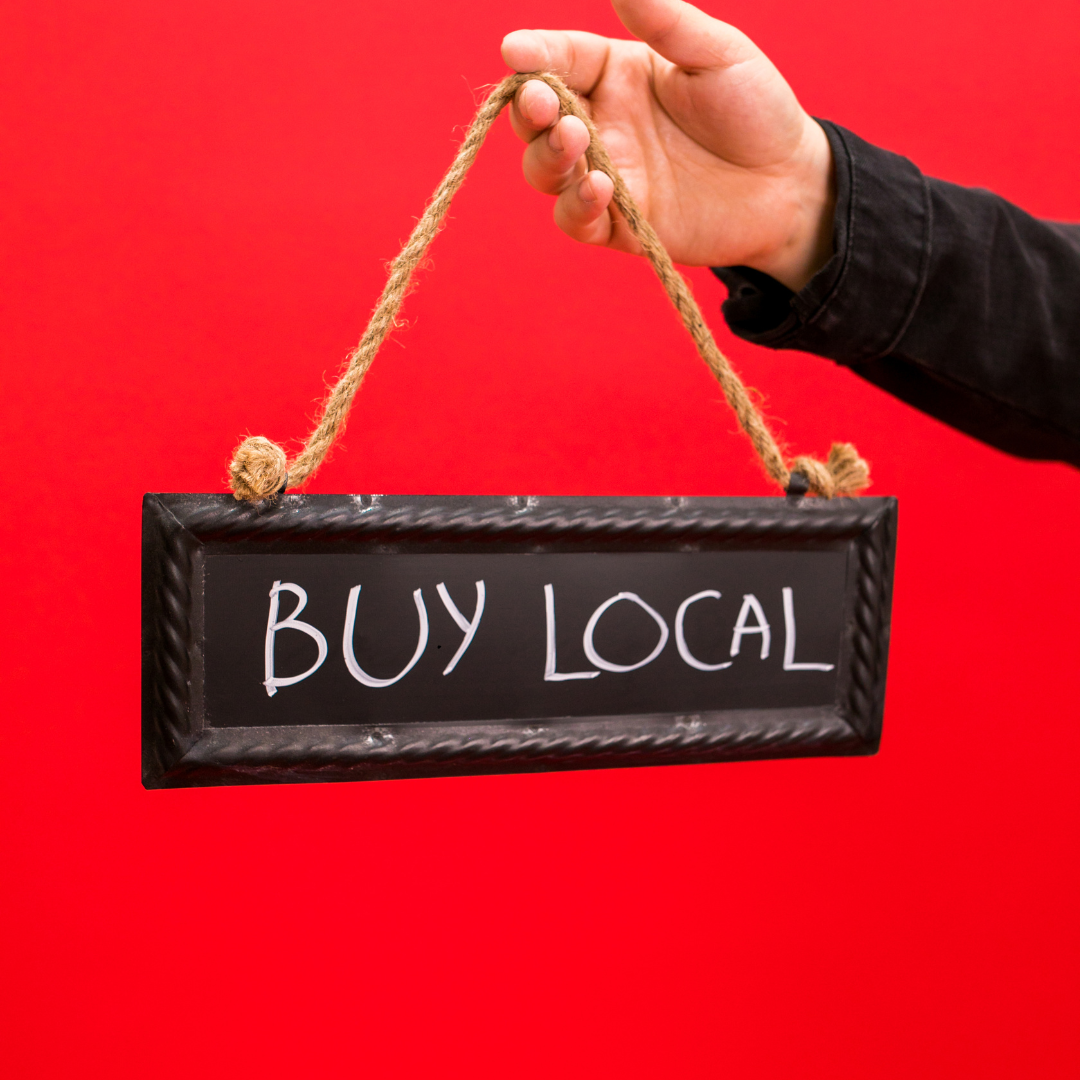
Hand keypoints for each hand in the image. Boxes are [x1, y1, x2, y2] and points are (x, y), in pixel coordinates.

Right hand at [501, 0, 834, 291]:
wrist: (788, 183)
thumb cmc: (755, 109)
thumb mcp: (716, 52)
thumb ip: (666, 21)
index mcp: (616, 75)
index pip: (559, 59)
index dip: (532, 55)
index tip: (515, 50)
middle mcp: (602, 125)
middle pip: (535, 119)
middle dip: (528, 110)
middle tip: (543, 102)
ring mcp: (607, 176)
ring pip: (545, 170)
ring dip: (547, 156)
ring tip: (573, 139)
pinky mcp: (619, 225)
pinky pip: (576, 220)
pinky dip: (576, 205)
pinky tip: (599, 187)